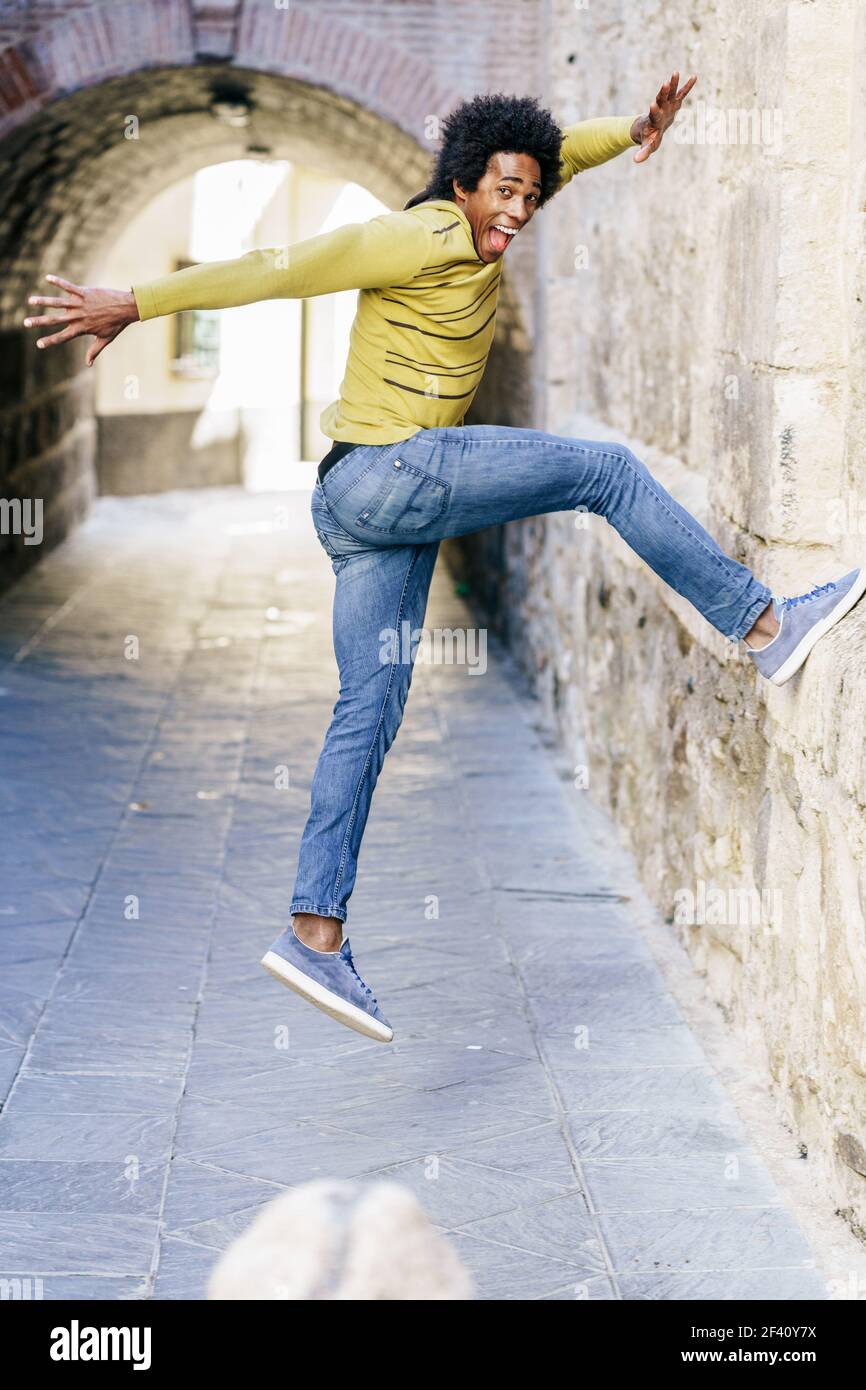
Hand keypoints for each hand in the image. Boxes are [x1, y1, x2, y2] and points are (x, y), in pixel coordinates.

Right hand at [23, 275, 139, 365]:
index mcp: (82, 329)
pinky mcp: (84, 293)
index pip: (62, 337)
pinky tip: (48, 278)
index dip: (50, 341)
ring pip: (59, 303)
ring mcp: (81, 304)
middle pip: (55, 320)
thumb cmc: (116, 324)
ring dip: (44, 301)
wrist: (126, 308)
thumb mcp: (104, 339)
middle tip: (25, 323)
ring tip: (31, 300)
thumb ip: (94, 351)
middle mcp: (79, 317)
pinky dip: (58, 282)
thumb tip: (88, 364)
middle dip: (39, 322)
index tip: (38, 344)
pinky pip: (69, 287)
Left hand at [630, 72, 696, 163]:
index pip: (654, 114)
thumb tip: (636, 161)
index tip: (653, 104)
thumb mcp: (647, 145)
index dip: (654, 110)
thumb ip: (643, 152)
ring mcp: (667, 105)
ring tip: (675, 73)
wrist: (649, 128)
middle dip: (663, 93)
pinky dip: (688, 86)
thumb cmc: (649, 137)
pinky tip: (694, 77)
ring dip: (673, 84)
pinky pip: (682, 93)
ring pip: (670, 93)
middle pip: (661, 100)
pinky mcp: (674, 103)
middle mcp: (660, 109)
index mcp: (654, 120)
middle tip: (665, 84)